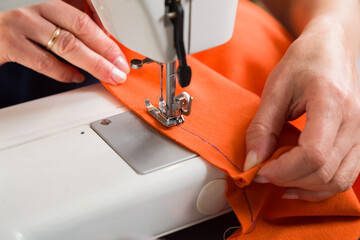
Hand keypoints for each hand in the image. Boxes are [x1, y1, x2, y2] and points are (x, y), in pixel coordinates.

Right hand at [0, 0, 128, 83]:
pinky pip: (43, 61)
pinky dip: (63, 72)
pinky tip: (76, 77)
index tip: (121, 56)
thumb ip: (73, 27)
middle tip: (120, 69)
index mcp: (52, 1)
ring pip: (66, 45)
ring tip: (107, 75)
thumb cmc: (24, 27)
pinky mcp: (10, 44)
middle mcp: (38, 8)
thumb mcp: (49, 19)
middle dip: (106, 52)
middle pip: (81, 29)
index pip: (87, 17)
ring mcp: (22, 24)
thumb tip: (105, 47)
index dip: (107, 38)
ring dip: (92, 64)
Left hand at [244, 16, 359, 200]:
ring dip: (304, 188)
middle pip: (325, 172)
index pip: (313, 155)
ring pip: (338, 181)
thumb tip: (252, 162)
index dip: (282, 170)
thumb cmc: (306, 60)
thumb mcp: (276, 88)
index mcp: (332, 103)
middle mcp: (355, 122)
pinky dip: (320, 186)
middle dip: (288, 180)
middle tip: (263, 173)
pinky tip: (298, 182)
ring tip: (278, 179)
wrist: (334, 47)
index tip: (259, 171)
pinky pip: (345, 176)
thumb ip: (263, 127)